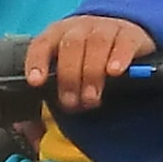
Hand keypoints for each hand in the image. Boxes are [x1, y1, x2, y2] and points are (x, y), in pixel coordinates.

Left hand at [24, 14, 156, 111]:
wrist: (121, 34)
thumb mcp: (67, 70)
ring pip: (96, 43)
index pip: (42, 44)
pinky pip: (123, 43)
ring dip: (92, 72)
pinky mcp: (129, 34)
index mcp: (57, 34)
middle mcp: (80, 28)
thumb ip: (52, 95)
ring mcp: (105, 28)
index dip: (37, 62)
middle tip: (72, 103)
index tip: (36, 82)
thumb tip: (32, 133)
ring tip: (92, 98)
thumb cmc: (87, 58)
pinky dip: (118, 58)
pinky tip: (114, 72)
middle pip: (70, 46)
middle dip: (69, 77)